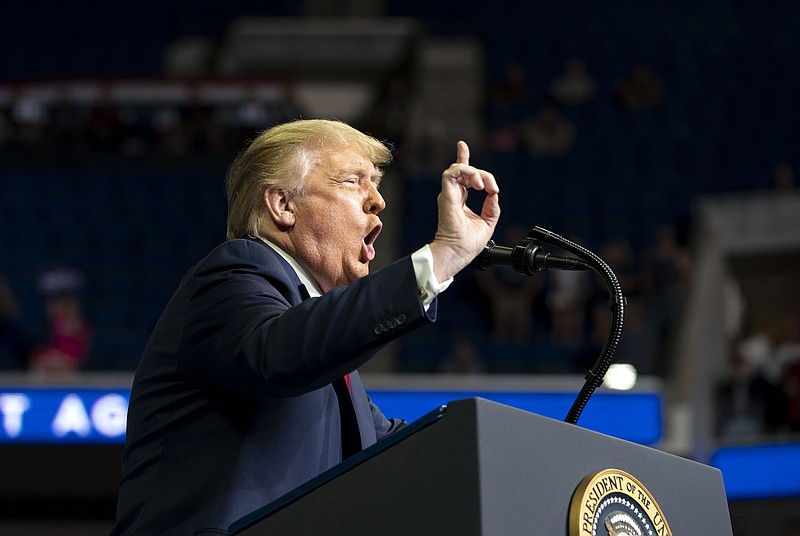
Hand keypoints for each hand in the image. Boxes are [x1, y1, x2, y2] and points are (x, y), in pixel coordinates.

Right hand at [429, 141, 499, 281]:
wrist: (458, 252)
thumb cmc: (468, 243)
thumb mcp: (487, 222)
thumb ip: (491, 207)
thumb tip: (494, 194)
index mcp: (460, 200)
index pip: (461, 175)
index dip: (462, 158)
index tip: (462, 145)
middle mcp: (452, 194)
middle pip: (464, 169)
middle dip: (481, 173)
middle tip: (491, 188)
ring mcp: (448, 194)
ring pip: (458, 168)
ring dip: (474, 172)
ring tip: (482, 186)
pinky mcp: (446, 195)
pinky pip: (453, 173)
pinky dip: (467, 172)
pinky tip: (477, 184)